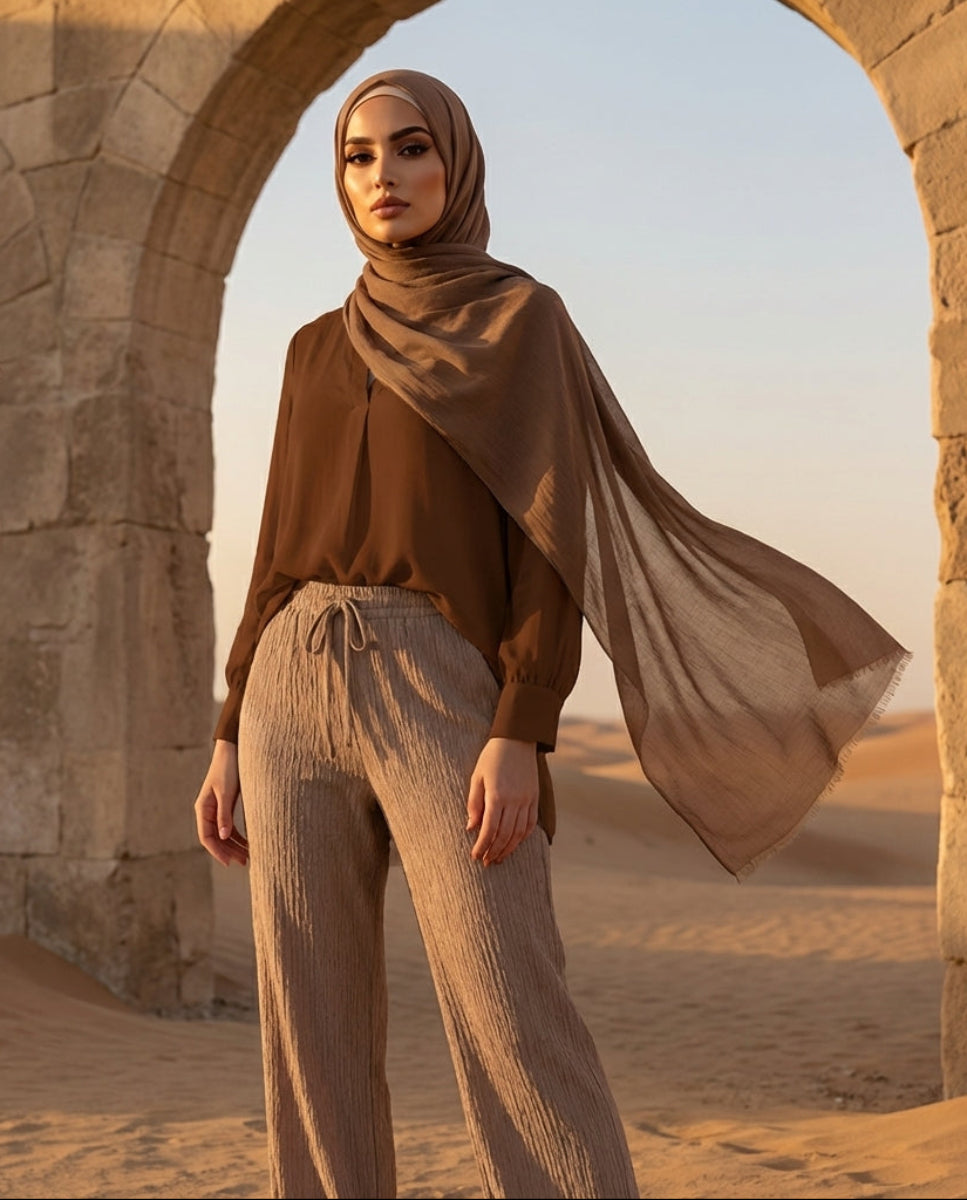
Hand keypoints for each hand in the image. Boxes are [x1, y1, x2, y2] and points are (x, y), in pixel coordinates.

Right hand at [194, 739, 248, 866]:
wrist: (233, 751)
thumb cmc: (228, 769)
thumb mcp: (226, 793)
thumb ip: (224, 814)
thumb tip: (222, 837)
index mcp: (203, 808)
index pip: (206, 837)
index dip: (217, 851)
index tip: (229, 862)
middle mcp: (208, 811)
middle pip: (216, 838)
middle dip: (228, 851)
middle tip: (244, 862)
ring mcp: (217, 809)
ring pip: (224, 834)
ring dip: (234, 846)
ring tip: (249, 857)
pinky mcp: (227, 806)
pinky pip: (230, 826)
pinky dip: (238, 836)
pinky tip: (249, 843)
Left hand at [466, 737, 538, 865]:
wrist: (517, 738)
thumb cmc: (492, 757)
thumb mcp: (477, 777)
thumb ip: (474, 803)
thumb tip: (471, 828)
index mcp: (497, 794)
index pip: (490, 829)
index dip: (482, 845)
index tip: (475, 855)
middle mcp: (514, 800)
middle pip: (505, 834)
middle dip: (495, 851)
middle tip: (486, 862)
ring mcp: (527, 799)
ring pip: (520, 832)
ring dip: (509, 848)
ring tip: (499, 858)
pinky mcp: (535, 797)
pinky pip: (531, 823)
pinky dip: (523, 837)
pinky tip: (514, 844)